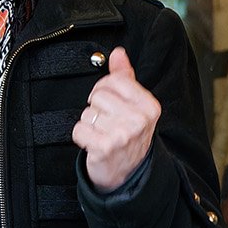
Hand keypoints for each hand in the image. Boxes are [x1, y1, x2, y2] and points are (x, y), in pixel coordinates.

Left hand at [74, 47, 160, 191]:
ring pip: (87, 113)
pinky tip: (94, 144)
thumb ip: (125, 78)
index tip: (110, 104)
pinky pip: (78, 130)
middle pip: (98, 95)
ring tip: (102, 134)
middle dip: (96, 108)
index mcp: (149, 106)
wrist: (128, 174)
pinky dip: (81, 137)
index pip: (113, 81)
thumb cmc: (129, 135)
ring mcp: (123, 134)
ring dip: (89, 124)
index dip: (105, 90)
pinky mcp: (105, 148)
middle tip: (106, 123)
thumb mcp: (134, 106)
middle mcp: (139, 119)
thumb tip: (118, 53)